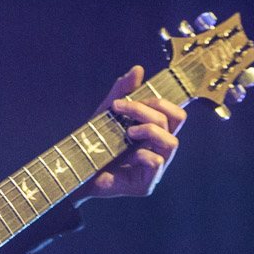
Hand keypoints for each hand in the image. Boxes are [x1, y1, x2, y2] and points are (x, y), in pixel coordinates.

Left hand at [73, 65, 185, 203]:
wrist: (76, 170)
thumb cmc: (95, 142)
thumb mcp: (107, 111)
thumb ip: (123, 90)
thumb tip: (138, 69)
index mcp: (156, 132)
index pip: (176, 113)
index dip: (161, 100)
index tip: (129, 99)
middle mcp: (160, 149)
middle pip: (177, 120)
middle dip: (149, 108)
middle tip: (123, 108)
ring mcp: (156, 168)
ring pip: (172, 142)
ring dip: (149, 130)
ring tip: (127, 131)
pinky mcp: (147, 184)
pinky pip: (157, 162)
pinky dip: (142, 153)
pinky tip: (127, 154)